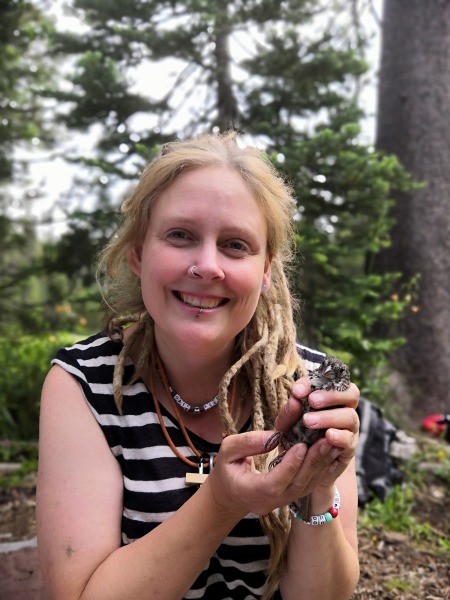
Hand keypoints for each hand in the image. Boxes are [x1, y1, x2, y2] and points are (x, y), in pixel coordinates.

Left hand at [275, 376, 359, 492]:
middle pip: (351, 392)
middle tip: (312, 401)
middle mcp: (343, 408)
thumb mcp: (286, 425)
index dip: (314, 382)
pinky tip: (327, 436)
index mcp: (329, 397)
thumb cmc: (295, 439)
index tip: (297, 391)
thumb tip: (295, 398)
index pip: (329, 380)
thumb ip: (288, 412)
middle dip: (331, 395)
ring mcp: (349, 428)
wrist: (301, 468)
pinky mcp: (350, 447)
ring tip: (309, 422)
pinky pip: (350, 439)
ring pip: (350, 416)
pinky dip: (339, 436)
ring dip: (330, 417)